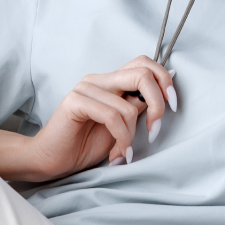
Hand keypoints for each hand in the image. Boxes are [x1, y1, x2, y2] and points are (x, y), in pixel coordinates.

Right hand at [23, 56, 176, 182]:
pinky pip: (112, 116)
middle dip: (158, 103)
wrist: (50, 161)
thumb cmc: (83, 145)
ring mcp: (86, 88)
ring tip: (124, 153)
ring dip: (132, 136)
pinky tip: (118, 154)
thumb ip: (136, 108)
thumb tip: (166, 94)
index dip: (165, 80)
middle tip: (155, 130)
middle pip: (142, 73)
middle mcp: (99, 79)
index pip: (144, 64)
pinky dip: (121, 138)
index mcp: (111, 81)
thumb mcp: (121, 126)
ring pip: (128, 105)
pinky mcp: (75, 101)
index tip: (173, 107)